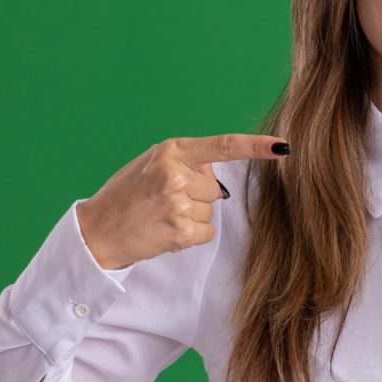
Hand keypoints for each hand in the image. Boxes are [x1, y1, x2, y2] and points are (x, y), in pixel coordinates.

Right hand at [75, 133, 288, 269]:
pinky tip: (165, 230)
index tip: (284, 146)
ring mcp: (179, 203)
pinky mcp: (182, 231)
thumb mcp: (151, 164)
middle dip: (197, 195)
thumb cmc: (127, 195)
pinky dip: (191, 234)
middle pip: (216, 187)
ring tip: (161, 215)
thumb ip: (185, 161)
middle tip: (164, 200)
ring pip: (210, 210)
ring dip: (192, 216)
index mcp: (171, 151)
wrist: (98, 230)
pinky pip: (206, 231)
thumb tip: (215, 171)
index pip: (222, 146)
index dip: (256, 147)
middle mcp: (176, 174)